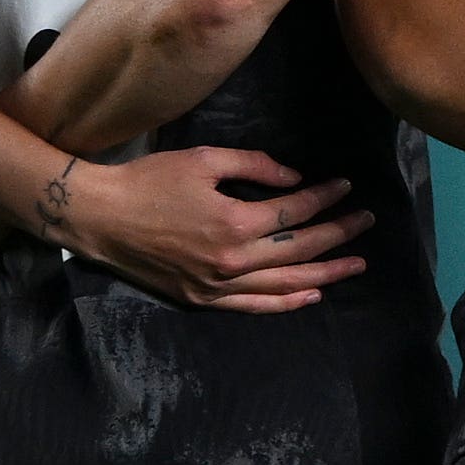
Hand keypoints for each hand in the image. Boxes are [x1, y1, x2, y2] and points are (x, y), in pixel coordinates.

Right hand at [53, 144, 371, 311]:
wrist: (100, 218)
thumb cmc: (148, 181)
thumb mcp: (202, 159)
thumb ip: (253, 165)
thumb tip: (294, 179)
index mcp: (234, 222)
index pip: (293, 212)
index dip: (323, 198)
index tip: (344, 187)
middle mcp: (232, 261)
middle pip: (299, 250)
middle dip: (337, 235)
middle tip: (365, 222)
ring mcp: (218, 286)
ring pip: (285, 283)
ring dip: (326, 273)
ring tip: (356, 264)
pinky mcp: (204, 300)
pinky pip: (255, 306)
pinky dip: (287, 301)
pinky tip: (311, 294)